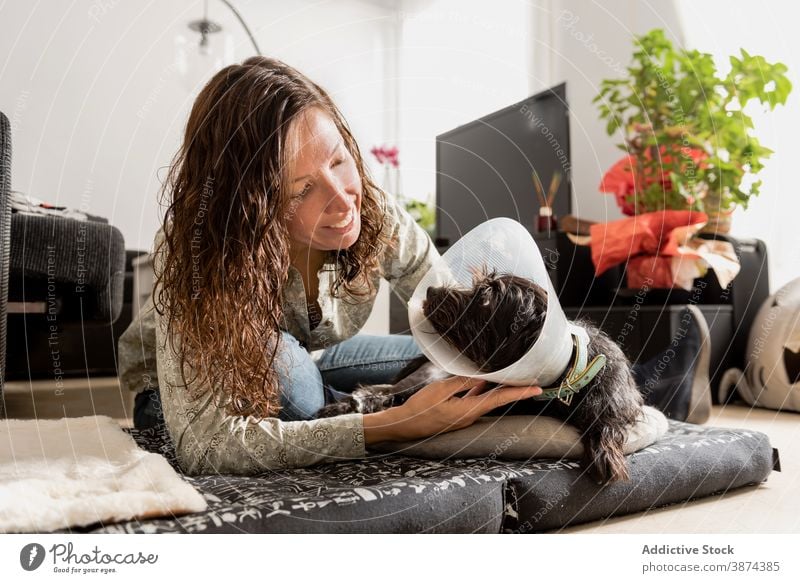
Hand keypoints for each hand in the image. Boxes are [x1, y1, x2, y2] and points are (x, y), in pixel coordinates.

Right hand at [362, 376, 541, 443]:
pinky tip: (480, 384)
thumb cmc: (419, 408)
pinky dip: (480, 392)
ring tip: (510, 379)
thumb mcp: (440, 390)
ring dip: (498, 391)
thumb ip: (461, 383)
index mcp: (468, 410)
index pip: (499, 399)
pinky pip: (473, 402)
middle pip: (497, 401)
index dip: (519, 393)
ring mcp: (463, 417)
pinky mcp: (456, 416)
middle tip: (531, 381)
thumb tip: (479, 377)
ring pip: (485, 401)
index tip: (537, 388)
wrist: (404, 426)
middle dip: (514, 391)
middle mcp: (470, 416)